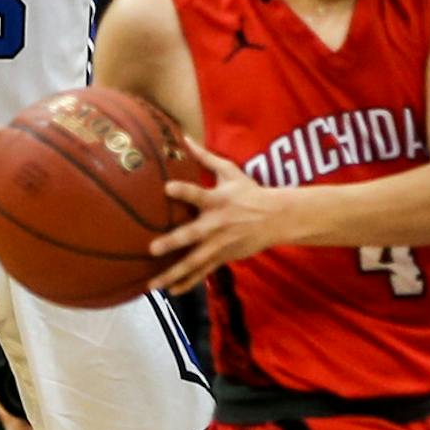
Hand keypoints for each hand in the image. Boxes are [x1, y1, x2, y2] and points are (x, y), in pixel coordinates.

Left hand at [150, 143, 280, 292]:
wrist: (276, 218)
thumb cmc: (249, 191)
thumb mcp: (230, 171)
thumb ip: (205, 157)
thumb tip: (185, 137)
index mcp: (217, 200)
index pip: (198, 194)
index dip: (183, 191)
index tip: (166, 187)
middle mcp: (216, 224)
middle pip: (192, 234)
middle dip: (173, 242)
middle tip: (153, 249)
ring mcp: (219, 244)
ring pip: (194, 261)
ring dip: (173, 273)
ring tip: (154, 284)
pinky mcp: (223, 257)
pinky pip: (203, 272)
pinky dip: (188, 282)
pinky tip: (172, 291)